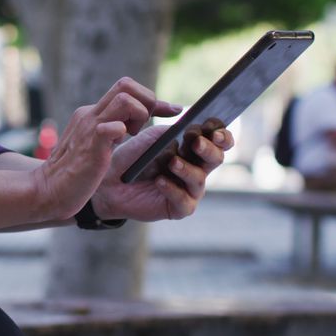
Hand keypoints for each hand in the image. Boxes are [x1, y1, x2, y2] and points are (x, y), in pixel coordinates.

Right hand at [32, 78, 180, 220]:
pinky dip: (123, 132)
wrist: (48, 190)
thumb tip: (131, 125)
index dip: (152, 98)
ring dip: (139, 115)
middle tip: (145, 127)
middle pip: (126, 84)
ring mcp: (89, 126)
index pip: (126, 89)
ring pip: (125, 98)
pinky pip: (112, 126)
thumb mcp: (97, 145)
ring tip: (132, 136)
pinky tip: (120, 145)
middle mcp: (90, 114)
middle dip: (147, 101)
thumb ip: (112, 131)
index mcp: (93, 114)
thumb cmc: (75, 173)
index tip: (173, 110)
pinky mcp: (91, 143)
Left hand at [92, 125, 234, 221]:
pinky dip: (172, 189)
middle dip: (208, 150)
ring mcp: (189, 190)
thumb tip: (196, 127)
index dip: (223, 136)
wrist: (112, 180)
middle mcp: (197, 169)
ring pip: (199, 179)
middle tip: (196, 143)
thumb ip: (176, 131)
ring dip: (186, 169)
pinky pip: (183, 200)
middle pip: (216, 159)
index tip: (215, 131)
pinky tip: (160, 181)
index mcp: (195, 149)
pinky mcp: (178, 208)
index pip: (220, 142)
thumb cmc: (135, 156)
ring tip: (172, 162)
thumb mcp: (155, 137)